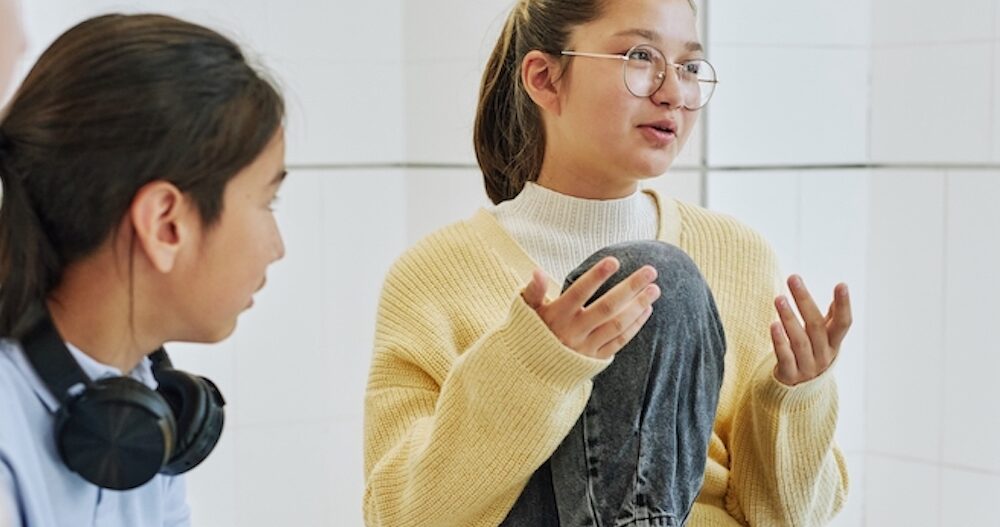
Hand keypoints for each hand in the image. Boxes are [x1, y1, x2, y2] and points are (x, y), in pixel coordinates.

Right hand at [521, 257, 660, 359]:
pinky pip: (619, 341)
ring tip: (655, 288)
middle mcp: (573, 331)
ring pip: (617, 324)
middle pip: (607, 307)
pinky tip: (647, 309)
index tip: (615, 260)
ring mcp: (586, 347)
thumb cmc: (532, 331)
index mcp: (557, 315)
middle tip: (651, 270)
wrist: (533, 372)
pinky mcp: (595, 359)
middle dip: (630, 287)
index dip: (596, 277)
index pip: (579, 293)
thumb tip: (536, 270)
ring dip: (638, 305)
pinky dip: (634, 325)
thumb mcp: (527, 311)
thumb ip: (533, 290)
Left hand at [770, 275, 851, 385]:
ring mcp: (808, 367)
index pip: (844, 323)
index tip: (841, 285)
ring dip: (789, 318)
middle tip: (793, 279)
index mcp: (834, 343)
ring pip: (800, 341)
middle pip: (816, 326)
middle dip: (804, 300)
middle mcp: (824, 355)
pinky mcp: (790, 376)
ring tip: (779, 298)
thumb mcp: (825, 338)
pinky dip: (779, 341)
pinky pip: (785, 357)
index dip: (844, 305)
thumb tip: (843, 287)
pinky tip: (773, 325)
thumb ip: (832, 316)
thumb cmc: (812, 354)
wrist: (800, 392)